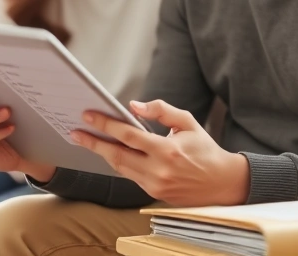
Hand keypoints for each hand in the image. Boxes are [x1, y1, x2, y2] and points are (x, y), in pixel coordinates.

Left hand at [71, 100, 248, 206]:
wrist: (222, 183)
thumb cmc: (204, 149)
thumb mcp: (188, 122)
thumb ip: (161, 110)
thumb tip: (134, 105)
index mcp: (167, 151)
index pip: (129, 136)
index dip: (106, 125)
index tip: (88, 115)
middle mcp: (158, 170)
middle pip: (117, 155)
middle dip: (93, 142)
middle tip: (76, 131)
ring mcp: (154, 184)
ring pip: (119, 167)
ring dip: (101, 154)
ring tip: (85, 140)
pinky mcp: (153, 193)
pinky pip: (128, 175)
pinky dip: (116, 163)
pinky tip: (106, 152)